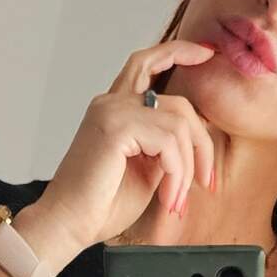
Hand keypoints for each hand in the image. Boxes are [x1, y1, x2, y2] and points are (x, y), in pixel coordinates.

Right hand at [36, 39, 217, 250]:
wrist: (69, 225)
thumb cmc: (102, 205)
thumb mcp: (147, 172)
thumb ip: (167, 148)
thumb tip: (198, 139)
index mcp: (115, 109)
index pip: (147, 64)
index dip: (178, 51)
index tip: (207, 54)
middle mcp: (111, 103)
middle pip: (178, 103)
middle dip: (202, 144)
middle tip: (206, 182)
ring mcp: (112, 111)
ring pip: (179, 125)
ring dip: (186, 169)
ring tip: (175, 200)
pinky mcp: (116, 127)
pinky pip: (169, 141)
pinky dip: (177, 173)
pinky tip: (167, 198)